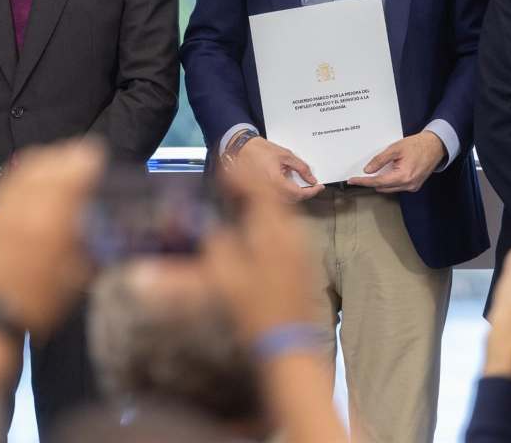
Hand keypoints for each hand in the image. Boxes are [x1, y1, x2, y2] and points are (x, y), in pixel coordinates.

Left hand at [0, 138, 104, 334]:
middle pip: (47, 164)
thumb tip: (103, 225)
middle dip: (67, 155)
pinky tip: (30, 177)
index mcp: (50, 219)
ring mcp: (2, 207)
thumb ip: (91, 244)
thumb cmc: (39, 303)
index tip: (98, 155)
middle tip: (82, 156)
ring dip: (45, 160)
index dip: (87, 160)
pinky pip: (6, 182)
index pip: (71, 174)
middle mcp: (24, 205)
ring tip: (59, 161)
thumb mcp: (77, 276)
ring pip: (24, 169)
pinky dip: (22, 174)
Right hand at [204, 157, 317, 341]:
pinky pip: (286, 233)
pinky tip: (256, 235)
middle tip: (231, 182)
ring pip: (282, 216)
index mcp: (274, 229)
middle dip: (252, 187)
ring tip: (241, 203)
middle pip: (273, 199)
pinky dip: (269, 225)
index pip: (259, 188)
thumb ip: (213, 242)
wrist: (290, 345)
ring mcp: (304, 249)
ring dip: (262, 206)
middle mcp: (294, 232)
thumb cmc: (254, 308)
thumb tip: (205, 223)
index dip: (242, 174)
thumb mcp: (223, 275)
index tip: (226, 165)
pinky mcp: (306, 265)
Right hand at [228, 133, 321, 202]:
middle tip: (314, 186)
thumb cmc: (259, 150)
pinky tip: (290, 186)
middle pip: (293, 200)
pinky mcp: (261, 192)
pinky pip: (278, 198)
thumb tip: (312, 179)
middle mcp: (269, 191)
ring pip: (286, 201)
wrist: (241, 149)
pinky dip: (288, 194)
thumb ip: (301, 168)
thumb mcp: (285, 155)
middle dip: (305, 194)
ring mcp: (264, 193)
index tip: (319, 187)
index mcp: (276, 182)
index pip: (299, 193)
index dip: (312, 191)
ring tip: (303, 186)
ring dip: (296, 195)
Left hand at [347, 131, 444, 192]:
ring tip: (377, 170)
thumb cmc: (416, 145)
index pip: (377, 182)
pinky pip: (397, 187)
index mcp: (403, 176)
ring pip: (389, 188)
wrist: (435, 146)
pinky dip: (390, 181)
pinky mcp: (415, 186)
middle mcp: (408, 185)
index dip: (363, 181)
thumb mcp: (395, 149)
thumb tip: (368, 170)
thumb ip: (380, 160)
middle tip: (360, 174)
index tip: (352, 180)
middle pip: (382, 187)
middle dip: (371, 181)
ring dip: (381, 181)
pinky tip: (389, 172)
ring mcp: (412, 187)